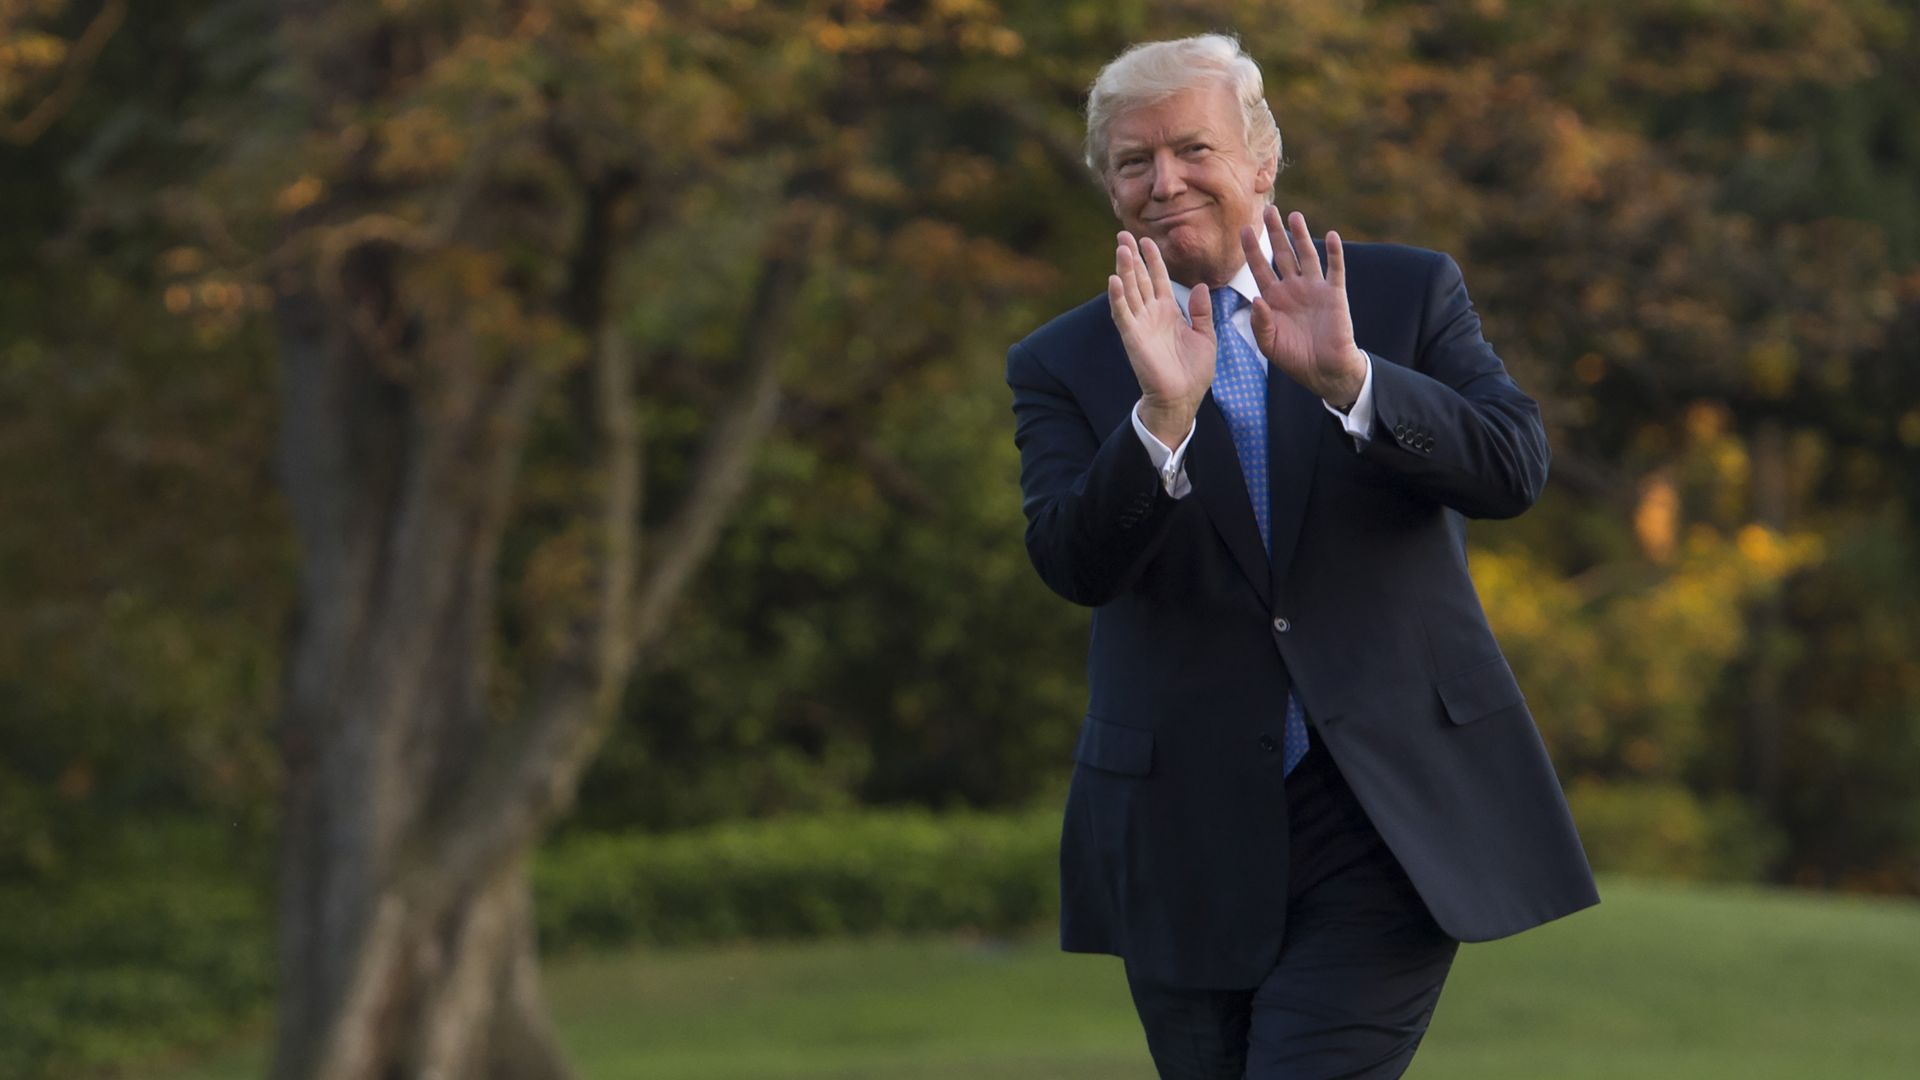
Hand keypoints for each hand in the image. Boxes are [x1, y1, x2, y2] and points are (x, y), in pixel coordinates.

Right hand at [1107, 231, 1214, 444]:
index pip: (1158, 279)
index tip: (1146, 240)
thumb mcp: (1205, 336)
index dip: (1152, 260)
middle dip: (1131, 257)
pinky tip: (1113, 279)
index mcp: (1168, 312)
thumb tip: (1201, 287)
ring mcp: (1140, 325)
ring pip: (1129, 291)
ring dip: (1123, 269)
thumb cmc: (1194, 372)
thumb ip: (1201, 312)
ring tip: (1120, 248)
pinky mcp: (1132, 338)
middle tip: (1122, 233)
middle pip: (1138, 279)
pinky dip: (1117, 297)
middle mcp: (1151, 315)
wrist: (1183, 398)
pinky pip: (1122, 314)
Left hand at [1241, 207, 1366, 408]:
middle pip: (1282, 255)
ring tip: (1294, 216)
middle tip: (1267, 210)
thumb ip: (1260, 323)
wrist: (1324, 370)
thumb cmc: (1294, 358)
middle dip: (1275, 233)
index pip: (1260, 268)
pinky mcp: (1335, 294)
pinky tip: (1332, 236)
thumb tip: (1256, 299)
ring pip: (1306, 255)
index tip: (1244, 229)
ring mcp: (1314, 288)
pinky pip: (1335, 269)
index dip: (1252, 250)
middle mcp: (1293, 288)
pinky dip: (1334, 253)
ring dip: (1301, 236)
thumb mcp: (1269, 344)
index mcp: (1274, 298)